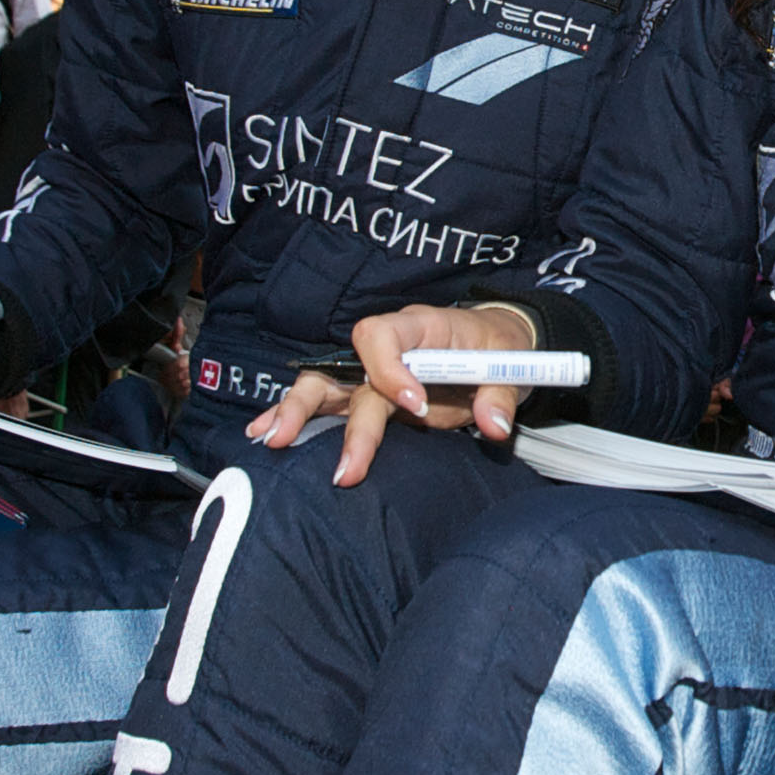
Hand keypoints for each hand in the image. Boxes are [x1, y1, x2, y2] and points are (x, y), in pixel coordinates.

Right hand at [247, 303, 535, 484]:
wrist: (493, 347)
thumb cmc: (496, 348)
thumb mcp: (509, 364)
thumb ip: (500, 395)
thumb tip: (495, 426)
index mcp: (416, 327)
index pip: (380, 336)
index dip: (390, 370)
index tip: (415, 405)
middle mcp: (385, 350)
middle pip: (339, 371)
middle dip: (322, 407)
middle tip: (313, 448)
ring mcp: (371, 375)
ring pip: (323, 389)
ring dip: (296, 415)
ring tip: (273, 442)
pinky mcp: (369, 400)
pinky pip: (327, 407)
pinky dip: (297, 421)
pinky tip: (264, 436)